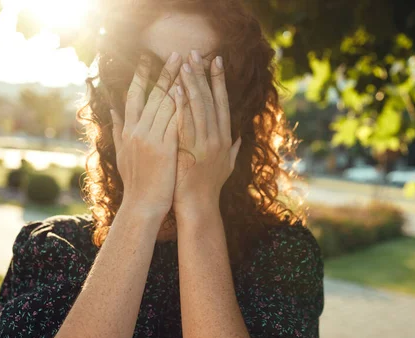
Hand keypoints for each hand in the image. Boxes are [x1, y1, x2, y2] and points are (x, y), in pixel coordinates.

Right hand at [111, 52, 182, 218]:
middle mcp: (137, 131)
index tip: (147, 59)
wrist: (141, 206)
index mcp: (128, 131)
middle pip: (152, 95)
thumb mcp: (122, 153)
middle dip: (165, 72)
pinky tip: (192, 92)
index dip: (141, 76)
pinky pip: (175, 122)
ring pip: (165, 105)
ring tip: (189, 67)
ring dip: (178, 83)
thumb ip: (118, 130)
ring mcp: (150, 139)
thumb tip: (112, 110)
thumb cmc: (135, 182)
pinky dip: (182, 106)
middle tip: (176, 53)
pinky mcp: (164, 149)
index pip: (134, 96)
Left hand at [173, 51, 241, 216]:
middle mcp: (218, 139)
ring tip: (183, 64)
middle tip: (196, 53)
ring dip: (191, 84)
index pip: (223, 103)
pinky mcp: (190, 151)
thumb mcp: (227, 167)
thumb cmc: (209, 187)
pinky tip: (175, 89)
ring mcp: (205, 144)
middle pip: (211, 100)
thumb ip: (233, 150)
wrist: (199, 206)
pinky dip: (180, 105)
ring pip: (198, 108)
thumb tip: (240, 138)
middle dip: (203, 75)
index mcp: (226, 139)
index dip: (219, 81)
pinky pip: (184, 123)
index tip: (216, 61)